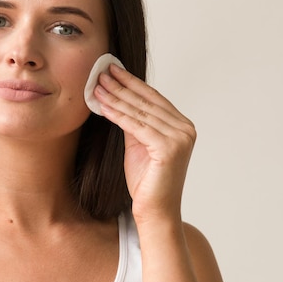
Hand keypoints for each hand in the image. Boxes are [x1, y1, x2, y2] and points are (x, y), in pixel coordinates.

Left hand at [93, 64, 195, 222]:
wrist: (155, 211)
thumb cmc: (146, 180)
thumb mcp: (138, 143)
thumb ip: (134, 121)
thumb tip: (117, 96)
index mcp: (182, 125)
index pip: (153, 97)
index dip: (132, 82)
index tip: (113, 70)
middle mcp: (185, 129)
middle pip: (146, 101)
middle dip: (121, 85)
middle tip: (101, 71)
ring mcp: (180, 138)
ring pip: (140, 112)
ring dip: (116, 96)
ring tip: (97, 85)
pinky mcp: (169, 148)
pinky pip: (136, 126)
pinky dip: (117, 114)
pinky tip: (102, 105)